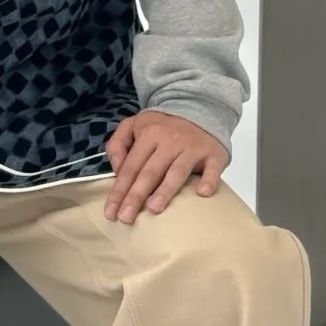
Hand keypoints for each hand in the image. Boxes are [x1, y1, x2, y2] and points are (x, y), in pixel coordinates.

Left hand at [104, 110, 227, 223]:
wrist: (199, 109)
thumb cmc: (162, 126)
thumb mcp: (133, 126)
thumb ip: (117, 145)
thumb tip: (116, 171)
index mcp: (148, 135)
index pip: (130, 167)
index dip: (119, 191)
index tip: (111, 212)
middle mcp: (170, 141)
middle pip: (150, 172)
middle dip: (136, 196)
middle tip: (126, 217)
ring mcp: (192, 148)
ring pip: (177, 172)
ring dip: (165, 190)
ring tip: (153, 208)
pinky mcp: (214, 155)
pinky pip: (212, 169)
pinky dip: (209, 180)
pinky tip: (202, 193)